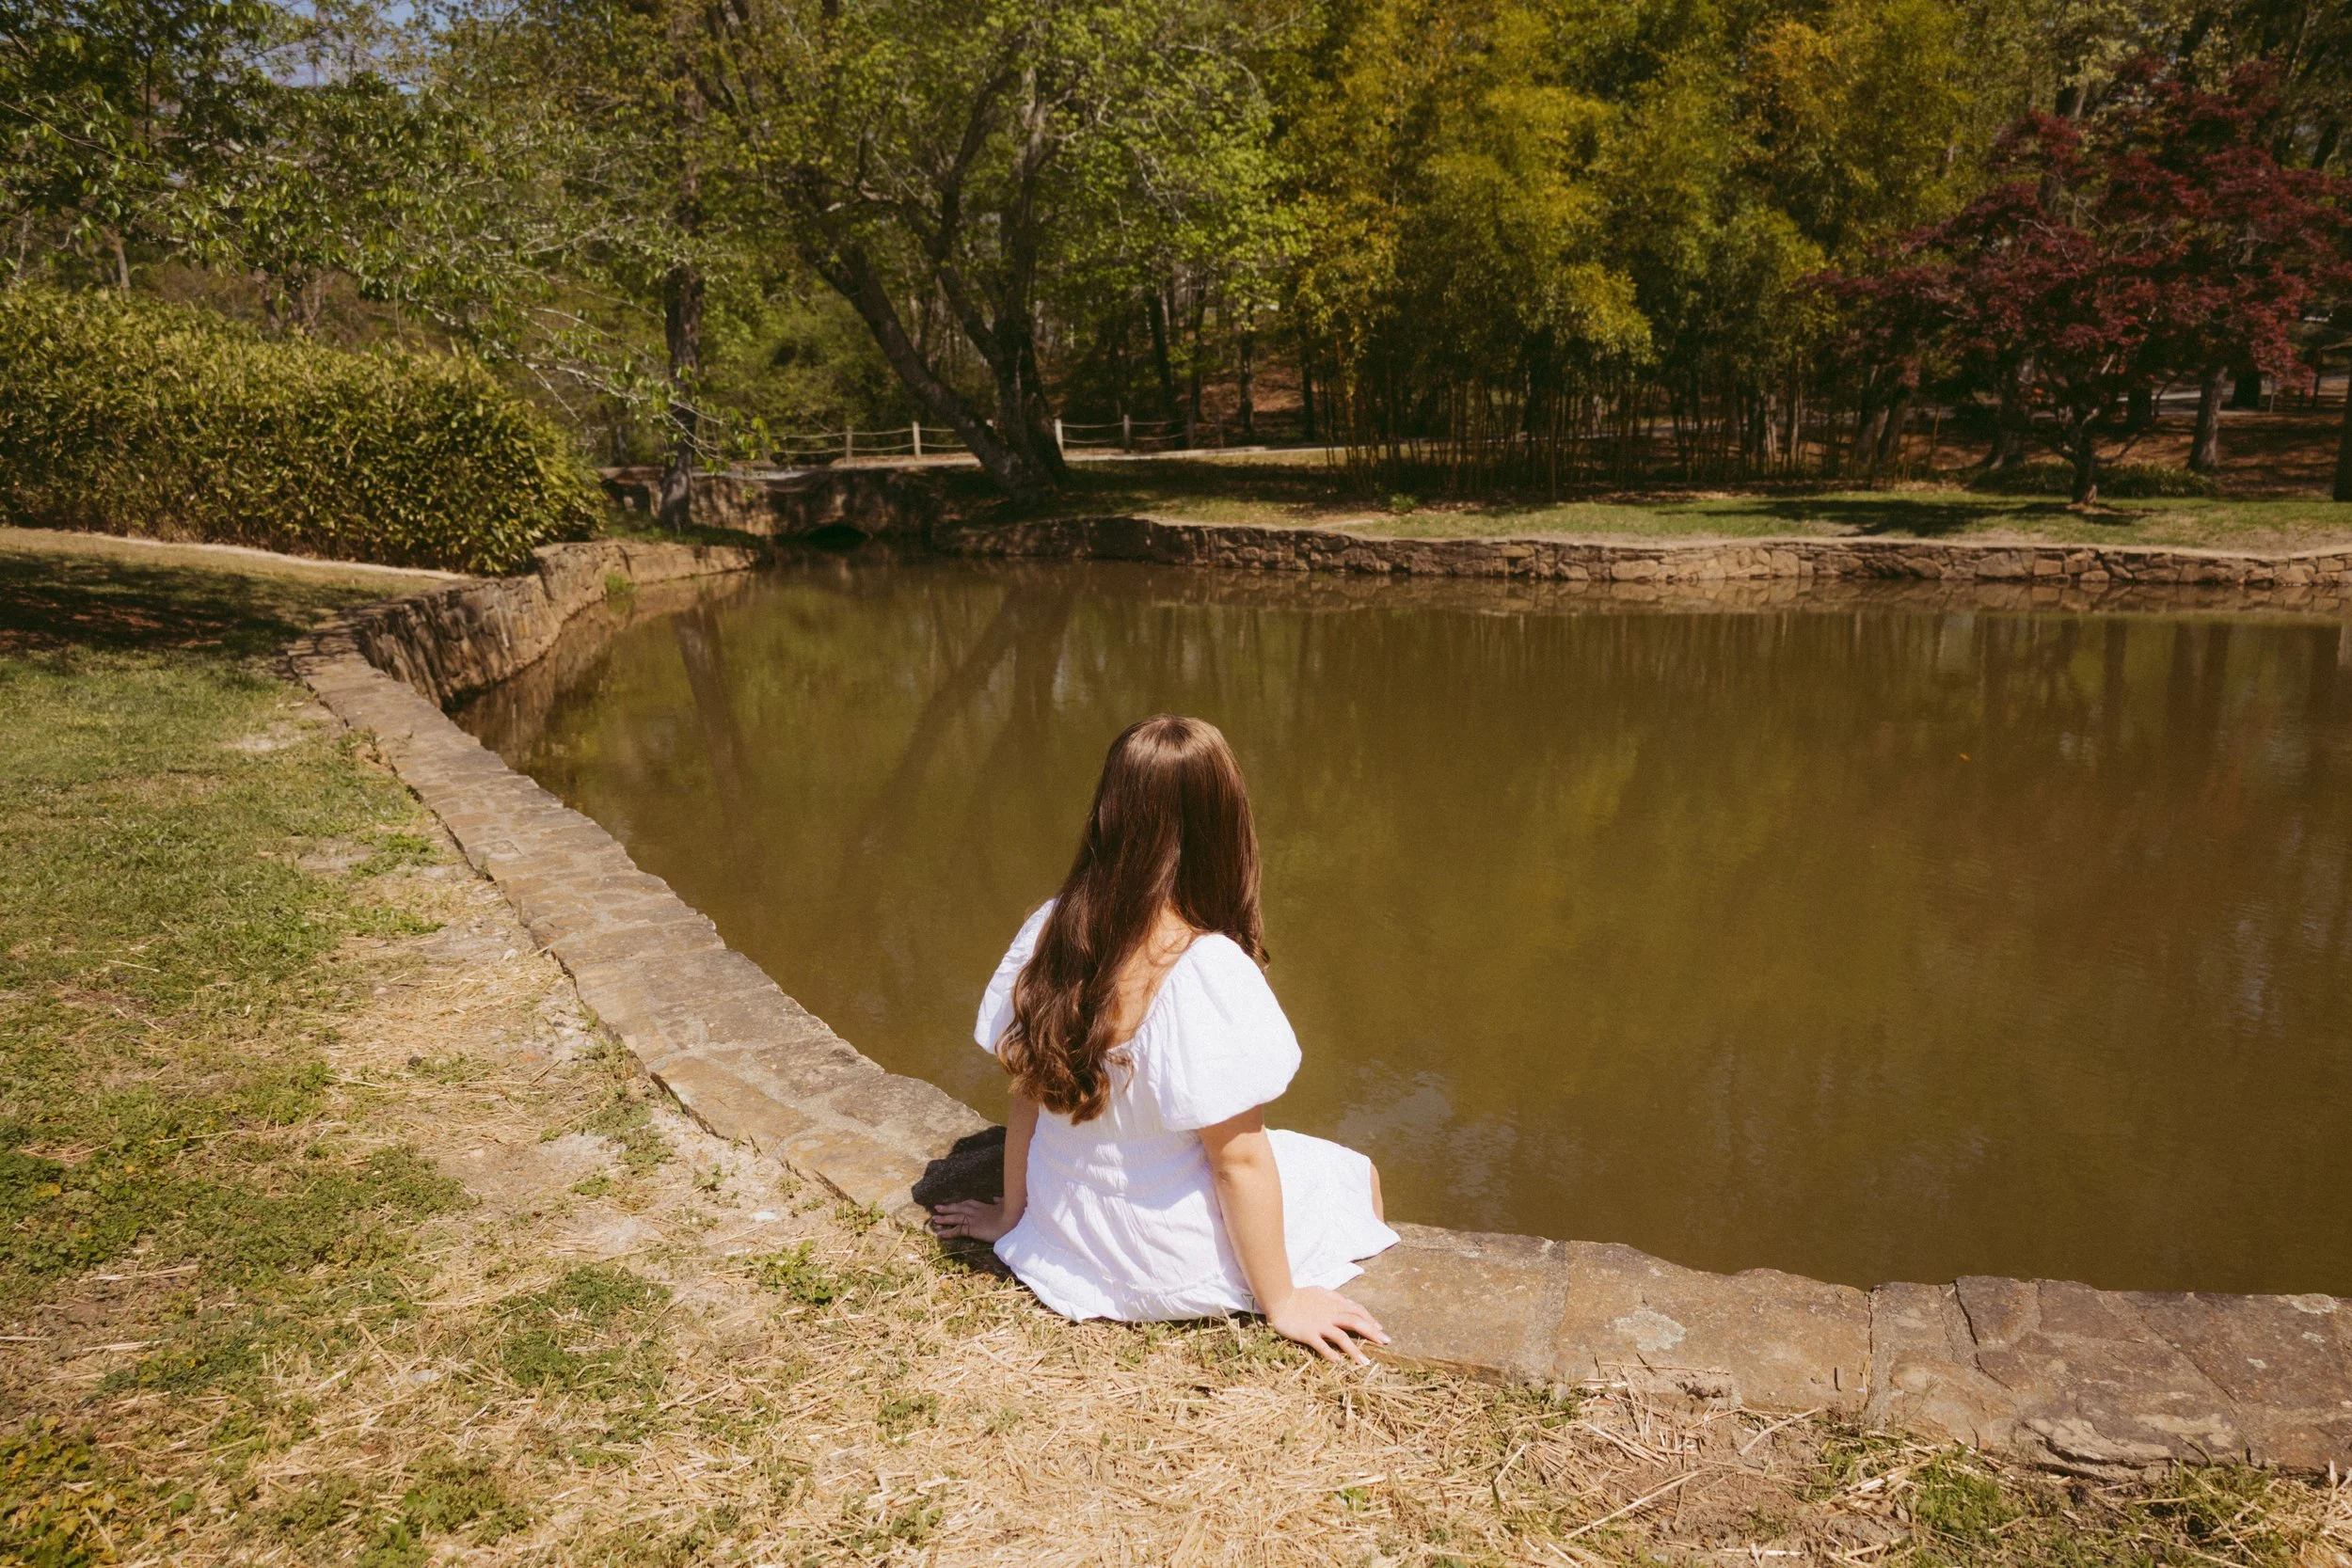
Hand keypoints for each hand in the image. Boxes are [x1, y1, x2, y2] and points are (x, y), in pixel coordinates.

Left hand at [927, 1198, 1014, 1243]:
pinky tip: (940, 1235)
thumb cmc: (1013, 1214)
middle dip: (948, 1208)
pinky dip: (948, 1232)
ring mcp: (974, 1219)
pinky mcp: (973, 1229)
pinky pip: (958, 1230)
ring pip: (956, 1218)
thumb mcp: (1007, 1204)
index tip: (954, 1204)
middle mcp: (977, 1211)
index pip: (969, 1204)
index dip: (960, 1204)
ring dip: (944, 1218)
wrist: (1013, 1221)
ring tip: (934, 1219)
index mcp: (984, 1206)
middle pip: (959, 1208)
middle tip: (937, 1207)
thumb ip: (1000, 1201)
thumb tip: (995, 1198)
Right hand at [1262, 1286, 1389, 1364]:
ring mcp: (1319, 1324)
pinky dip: (1331, 1354)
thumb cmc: (1299, 1296)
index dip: (1370, 1319)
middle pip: (1356, 1322)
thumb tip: (1347, 1304)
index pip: (1357, 1310)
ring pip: (1342, 1337)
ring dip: (1355, 1350)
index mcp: (1334, 1303)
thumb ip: (1334, 1298)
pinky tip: (1340, 1362)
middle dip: (1372, 1333)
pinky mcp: (1308, 1333)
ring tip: (1365, 1363)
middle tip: (1386, 1343)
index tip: (1380, 1329)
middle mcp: (1330, 1313)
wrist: (1279, 1298)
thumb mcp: (1320, 1292)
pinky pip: (1321, 1345)